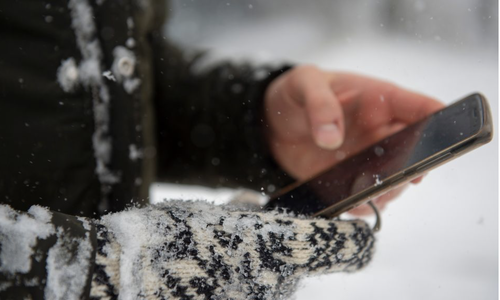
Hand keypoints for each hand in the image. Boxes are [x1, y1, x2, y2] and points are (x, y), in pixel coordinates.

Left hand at [264, 65, 442, 212]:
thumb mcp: (303, 82)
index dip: (439, 125)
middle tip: (397, 178)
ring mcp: (367, 159)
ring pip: (394, 181)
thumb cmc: (295, 93)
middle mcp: (380, 132)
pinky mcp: (348, 180)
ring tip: (369, 194)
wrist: (272, 122)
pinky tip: (351, 204)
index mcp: (380, 100)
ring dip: (387, 191)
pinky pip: (365, 197)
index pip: (423, 109)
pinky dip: (362, 205)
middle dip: (412, 168)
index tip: (438, 142)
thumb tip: (331, 138)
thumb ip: (319, 102)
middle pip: (415, 153)